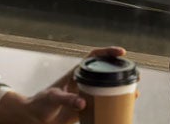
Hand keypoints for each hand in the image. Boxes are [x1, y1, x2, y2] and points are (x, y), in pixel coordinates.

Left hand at [0, 46, 125, 123]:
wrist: (34, 118)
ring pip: (106, 88)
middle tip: (135, 77)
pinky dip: (112, 106)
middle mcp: (82, 82)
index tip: (121, 52)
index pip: (93, 56)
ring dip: (120, 90)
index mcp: (75, 73)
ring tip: (133, 95)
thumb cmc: (40, 103)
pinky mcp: (85, 109)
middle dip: (120, 72)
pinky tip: (121, 110)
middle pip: (105, 72)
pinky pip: (102, 104)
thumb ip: (66, 99)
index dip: (107, 52)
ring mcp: (85, 94)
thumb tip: (83, 103)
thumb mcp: (52, 98)